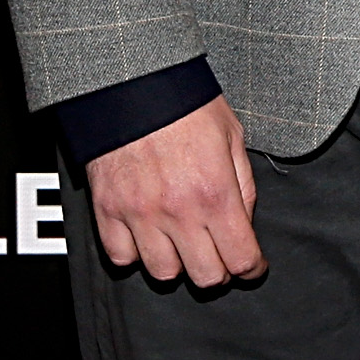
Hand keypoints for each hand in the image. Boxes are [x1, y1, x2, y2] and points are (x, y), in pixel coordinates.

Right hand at [84, 94, 265, 285]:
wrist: (132, 82)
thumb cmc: (184, 103)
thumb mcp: (232, 137)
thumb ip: (242, 185)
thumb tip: (244, 222)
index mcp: (215, 192)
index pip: (241, 257)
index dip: (252, 267)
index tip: (251, 265)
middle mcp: (178, 210)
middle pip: (205, 276)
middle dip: (220, 269)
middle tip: (220, 253)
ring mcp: (140, 214)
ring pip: (164, 273)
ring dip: (178, 263)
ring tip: (182, 242)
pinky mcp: (108, 210)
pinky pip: (122, 257)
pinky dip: (136, 253)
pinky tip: (147, 234)